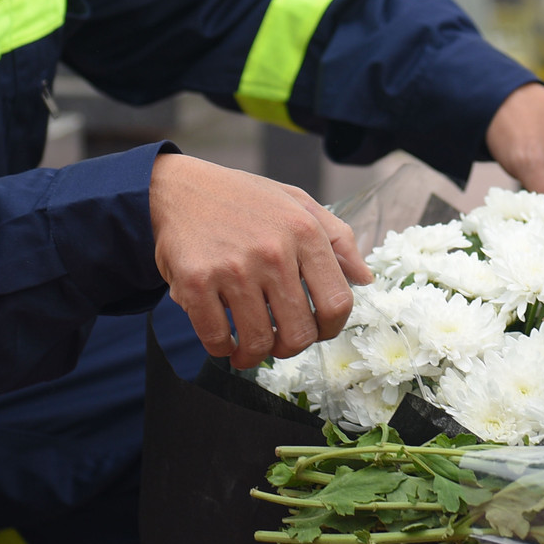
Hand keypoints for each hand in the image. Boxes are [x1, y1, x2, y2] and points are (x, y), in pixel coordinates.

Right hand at [149, 153, 372, 368]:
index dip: (330, 329)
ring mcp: (233, 268)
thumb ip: (337, 239)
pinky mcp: (196, 281)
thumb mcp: (297, 202)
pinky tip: (223, 340)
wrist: (179, 188)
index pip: (337, 303)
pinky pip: (216, 338)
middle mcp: (273, 251)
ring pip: (259, 343)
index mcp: (304, 231)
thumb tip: (365, 280)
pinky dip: (221, 349)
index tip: (316, 331)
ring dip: (254, 355)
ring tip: (249, 349)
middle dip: (290, 348)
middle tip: (278, 343)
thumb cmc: (243, 199)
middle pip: (300, 333)